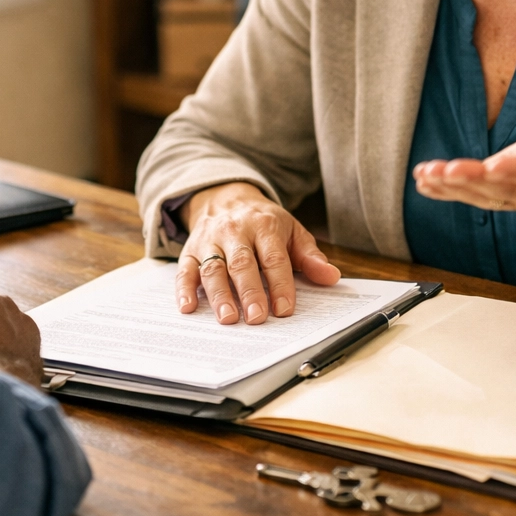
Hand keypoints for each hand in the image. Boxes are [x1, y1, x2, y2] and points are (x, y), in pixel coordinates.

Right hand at [176, 182, 340, 325]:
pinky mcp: (190, 251)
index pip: (274, 258)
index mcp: (264, 226)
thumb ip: (310, 256)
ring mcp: (210, 241)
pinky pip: (185, 270)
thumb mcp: (291, 231)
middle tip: (256, 318)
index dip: (280, 284)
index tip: (284, 309)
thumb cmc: (263, 222)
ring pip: (213, 268)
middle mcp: (235, 232)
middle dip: (250, 291)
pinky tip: (187, 308)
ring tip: (228, 318)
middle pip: (242, 264)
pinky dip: (184, 289)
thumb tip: (331, 277)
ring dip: (219, 294)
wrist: (225, 197)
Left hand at [412, 80, 515, 236]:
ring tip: (426, 174)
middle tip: (448, 171)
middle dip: (472, 180)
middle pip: (496, 186)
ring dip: (448, 185)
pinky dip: (440, 190)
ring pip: (474, 193)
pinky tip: (421, 180)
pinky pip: (462, 194)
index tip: (496, 166)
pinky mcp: (486, 193)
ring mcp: (503, 194)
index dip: (514, 170)